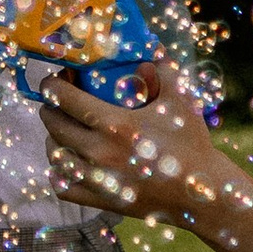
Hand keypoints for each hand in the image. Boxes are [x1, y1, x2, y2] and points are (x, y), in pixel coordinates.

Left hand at [37, 59, 242, 223]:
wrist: (202, 193)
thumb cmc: (191, 143)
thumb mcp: (180, 100)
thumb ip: (163, 70)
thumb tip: (148, 50)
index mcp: (115, 123)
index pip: (64, 98)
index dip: (53, 84)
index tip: (57, 79)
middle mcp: (100, 152)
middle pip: (54, 124)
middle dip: (50, 107)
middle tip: (58, 101)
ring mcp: (98, 179)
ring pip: (54, 155)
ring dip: (52, 138)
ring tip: (62, 130)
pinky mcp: (101, 200)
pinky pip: (63, 187)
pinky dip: (58, 174)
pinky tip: (68, 163)